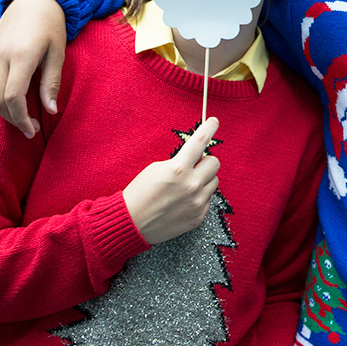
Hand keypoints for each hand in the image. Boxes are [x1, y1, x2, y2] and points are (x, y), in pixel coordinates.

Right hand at [0, 0, 67, 137]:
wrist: (35, 0)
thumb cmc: (52, 27)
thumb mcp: (58, 54)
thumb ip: (51, 83)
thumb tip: (50, 111)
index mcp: (21, 56)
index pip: (13, 96)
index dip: (20, 118)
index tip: (32, 130)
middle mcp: (1, 56)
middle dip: (12, 119)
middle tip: (29, 128)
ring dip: (0, 110)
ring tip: (19, 116)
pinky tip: (7, 101)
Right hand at [123, 117, 221, 244]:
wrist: (132, 224)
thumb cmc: (140, 193)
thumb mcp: (157, 169)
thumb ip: (179, 162)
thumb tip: (196, 159)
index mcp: (178, 169)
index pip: (200, 142)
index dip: (209, 128)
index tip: (214, 121)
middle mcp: (191, 185)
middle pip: (214, 163)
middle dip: (205, 161)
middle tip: (193, 166)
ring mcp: (197, 202)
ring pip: (214, 181)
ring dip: (203, 179)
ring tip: (186, 186)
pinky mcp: (199, 216)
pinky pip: (208, 198)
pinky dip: (199, 196)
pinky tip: (183, 201)